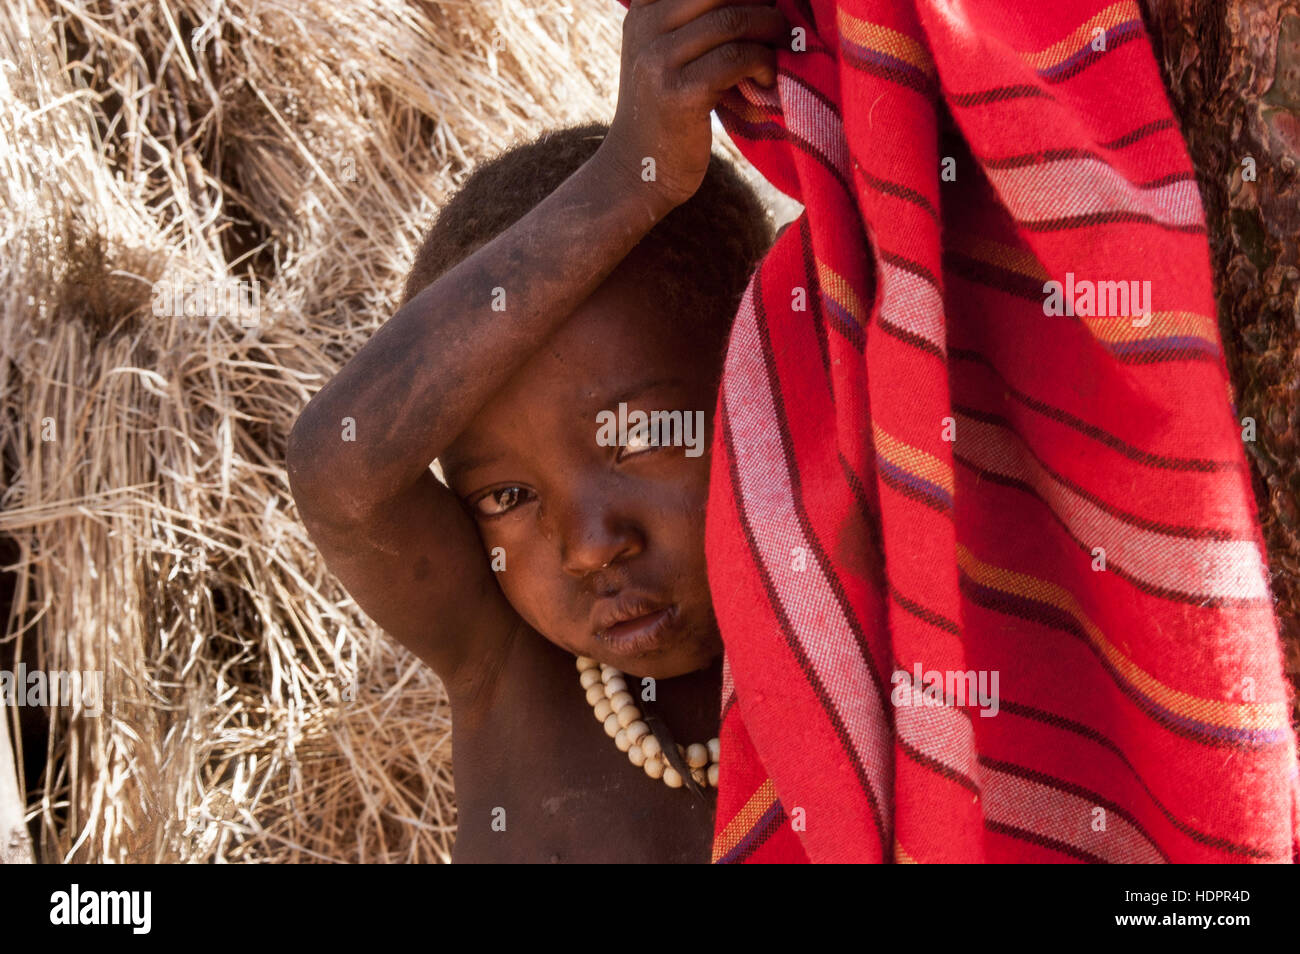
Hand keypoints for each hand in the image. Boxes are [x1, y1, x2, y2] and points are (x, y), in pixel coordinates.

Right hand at [597, 0, 788, 213]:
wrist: (639, 171)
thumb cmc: (666, 110)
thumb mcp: (666, 52)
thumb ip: (695, 19)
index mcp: (644, 8)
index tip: (764, 3)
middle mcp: (646, 26)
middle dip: (763, 0)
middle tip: (781, 23)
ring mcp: (658, 60)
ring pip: (733, 19)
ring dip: (772, 30)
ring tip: (781, 48)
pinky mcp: (680, 94)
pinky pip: (738, 57)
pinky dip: (764, 64)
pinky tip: (767, 80)